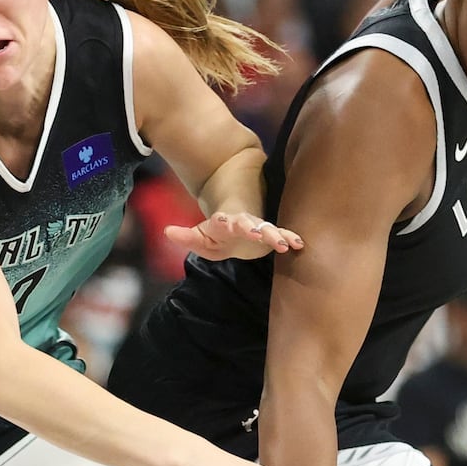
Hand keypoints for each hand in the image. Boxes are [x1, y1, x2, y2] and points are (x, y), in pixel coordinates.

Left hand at [165, 211, 303, 261]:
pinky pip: (282, 234)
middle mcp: (243, 223)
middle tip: (256, 232)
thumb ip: (185, 236)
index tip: (224, 221)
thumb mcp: (200, 239)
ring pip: (267, 230)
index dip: (223, 221)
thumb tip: (167, 231)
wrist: (238, 228)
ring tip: (284, 244)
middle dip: (252, 227)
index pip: (223, 221)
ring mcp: (258, 228)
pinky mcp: (269, 235)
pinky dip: (290, 237)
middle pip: (248, 223)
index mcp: (224, 223)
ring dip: (275, 235)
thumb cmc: (218, 235)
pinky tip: (300, 244)